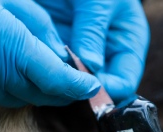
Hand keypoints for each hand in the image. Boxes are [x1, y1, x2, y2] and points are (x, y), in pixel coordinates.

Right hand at [0, 0, 99, 106]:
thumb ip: (40, 32)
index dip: (77, 86)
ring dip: (29, 87)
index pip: (55, 79)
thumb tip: (61, 58)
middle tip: (67, 78)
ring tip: (22, 63)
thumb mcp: (9, 2)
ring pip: (18, 99)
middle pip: (40, 95)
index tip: (90, 86)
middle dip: (58, 89)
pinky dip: (2, 87)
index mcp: (9, 46)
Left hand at [35, 0, 149, 101]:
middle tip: (67, 91)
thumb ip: (93, 31)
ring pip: (74, 83)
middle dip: (84, 92)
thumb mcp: (98, 0)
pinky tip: (36, 73)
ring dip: (63, 85)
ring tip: (49, 82)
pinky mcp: (56, 51)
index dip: (110, 89)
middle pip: (99, 87)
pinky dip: (46, 74)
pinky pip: (53, 70)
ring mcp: (79, 54)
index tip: (90, 88)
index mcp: (126, 42)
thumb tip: (90, 67)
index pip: (125, 80)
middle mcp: (105, 54)